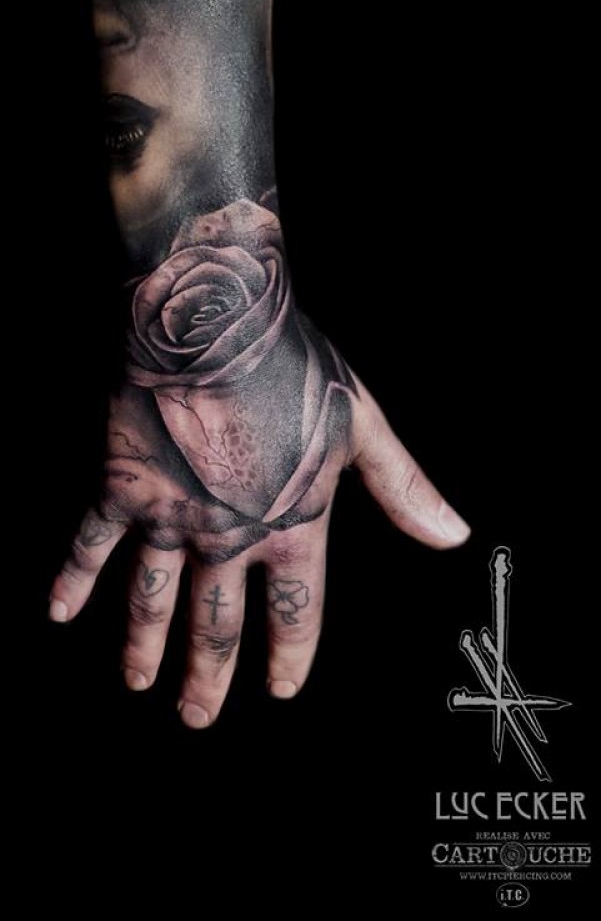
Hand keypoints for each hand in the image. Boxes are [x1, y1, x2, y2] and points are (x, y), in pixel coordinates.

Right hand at [49, 198, 469, 726]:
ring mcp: (169, 517)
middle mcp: (228, 538)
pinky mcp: (122, 488)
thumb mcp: (363, 426)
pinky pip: (90, 545)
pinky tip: (58, 612)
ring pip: (153, 600)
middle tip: (199, 716)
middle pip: (217, 625)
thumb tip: (454, 537)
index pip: (294, 612)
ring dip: (145, 648)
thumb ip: (403, 488)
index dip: (289, 653)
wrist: (214, 320)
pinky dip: (72, 581)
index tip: (278, 690)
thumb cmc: (294, 366)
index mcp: (291, 526)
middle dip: (209, 675)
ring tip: (139, 684)